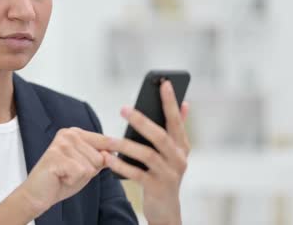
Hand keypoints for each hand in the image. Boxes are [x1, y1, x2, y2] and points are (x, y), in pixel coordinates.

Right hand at [16, 127, 114, 216]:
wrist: (39, 194)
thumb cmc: (61, 179)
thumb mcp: (87, 168)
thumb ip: (100, 159)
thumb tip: (113, 152)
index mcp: (76, 133)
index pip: (103, 140)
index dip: (114, 148)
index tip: (123, 145)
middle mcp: (68, 134)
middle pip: (99, 157)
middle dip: (89, 171)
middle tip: (71, 172)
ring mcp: (61, 144)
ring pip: (90, 166)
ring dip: (80, 177)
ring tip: (66, 174)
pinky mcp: (55, 156)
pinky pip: (79, 172)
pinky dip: (72, 180)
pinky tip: (61, 177)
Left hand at [104, 81, 189, 224]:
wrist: (166, 209)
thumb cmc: (165, 174)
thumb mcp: (174, 152)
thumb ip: (177, 129)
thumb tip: (184, 103)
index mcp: (182, 146)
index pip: (176, 120)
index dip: (170, 102)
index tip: (164, 83)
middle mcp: (178, 158)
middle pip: (160, 136)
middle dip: (142, 121)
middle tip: (123, 108)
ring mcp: (168, 174)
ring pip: (146, 155)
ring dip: (125, 145)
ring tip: (108, 139)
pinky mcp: (156, 187)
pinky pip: (136, 174)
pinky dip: (121, 166)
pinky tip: (108, 158)